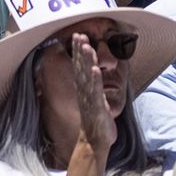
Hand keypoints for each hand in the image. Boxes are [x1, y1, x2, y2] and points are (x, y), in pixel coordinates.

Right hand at [69, 34, 117, 150]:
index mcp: (84, 87)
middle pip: (80, 67)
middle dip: (79, 50)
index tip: (78, 36)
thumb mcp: (93, 100)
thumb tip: (93, 73)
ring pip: (87, 76)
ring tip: (86, 46)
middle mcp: (84, 91)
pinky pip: (95, 91)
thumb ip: (92, 86)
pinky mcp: (96, 107)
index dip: (78, 50)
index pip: (79, 65)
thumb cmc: (96, 120)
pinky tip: (95, 69)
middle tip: (79, 34)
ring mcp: (89, 98)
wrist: (94, 140)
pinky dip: (95, 80)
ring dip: (86, 61)